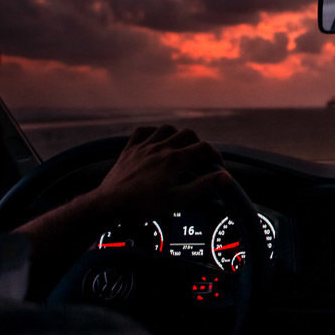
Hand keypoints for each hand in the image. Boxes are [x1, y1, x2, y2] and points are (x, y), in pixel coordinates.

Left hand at [88, 125, 226, 218]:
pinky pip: (142, 132)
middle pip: (187, 134)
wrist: (109, 204)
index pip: (204, 149)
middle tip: (201, 158)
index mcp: (175, 160)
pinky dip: (152, 132)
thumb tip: (225, 177)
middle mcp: (160, 148)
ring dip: (177, 135)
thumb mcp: (177, 200)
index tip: (218, 166)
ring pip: (166, 129)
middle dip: (198, 144)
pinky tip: (155, 140)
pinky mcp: (129, 150)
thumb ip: (203, 186)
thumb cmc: (142, 205)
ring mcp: (143, 147)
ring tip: (181, 147)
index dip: (215, 156)